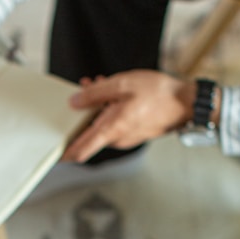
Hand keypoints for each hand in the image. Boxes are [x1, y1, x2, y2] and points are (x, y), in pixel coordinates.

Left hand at [62, 70, 198, 161]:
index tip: (52, 153)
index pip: (80, 151)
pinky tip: (115, 94)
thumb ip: (95, 94)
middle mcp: (116, 139)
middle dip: (82, 115)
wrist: (187, 103)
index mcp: (110, 130)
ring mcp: (126, 138)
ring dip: (97, 108)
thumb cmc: (158, 94)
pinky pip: (114, 125)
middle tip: (82, 93)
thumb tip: (74, 102)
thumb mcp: (122, 84)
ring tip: (100, 86)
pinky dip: (110, 111)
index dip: (64, 154)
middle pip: (89, 134)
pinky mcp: (133, 134)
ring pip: (102, 126)